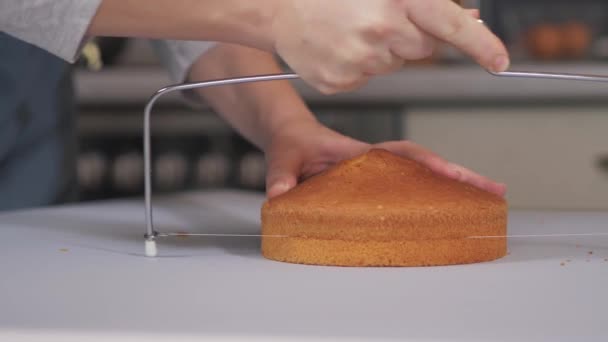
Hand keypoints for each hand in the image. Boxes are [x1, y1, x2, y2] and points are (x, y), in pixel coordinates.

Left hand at [264, 119, 506, 198]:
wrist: (289, 136)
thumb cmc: (291, 144)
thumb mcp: (283, 156)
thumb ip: (280, 174)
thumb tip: (279, 195)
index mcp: (359, 153)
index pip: (399, 154)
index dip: (426, 162)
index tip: (451, 172)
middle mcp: (376, 162)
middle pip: (425, 165)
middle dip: (460, 176)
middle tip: (495, 191)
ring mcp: (378, 173)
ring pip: (422, 177)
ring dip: (454, 187)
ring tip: (487, 202)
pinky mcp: (375, 184)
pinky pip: (409, 189)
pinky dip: (432, 197)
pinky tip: (450, 211)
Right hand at [271, 0, 508, 93]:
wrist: (278, 8)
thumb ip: (426, 3)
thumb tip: (467, 17)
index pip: (449, 25)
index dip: (480, 44)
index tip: (500, 62)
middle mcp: (379, 30)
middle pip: (421, 50)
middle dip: (410, 37)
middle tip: (378, 19)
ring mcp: (358, 60)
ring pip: (392, 65)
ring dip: (380, 50)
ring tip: (350, 30)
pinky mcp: (340, 81)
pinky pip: (365, 79)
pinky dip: (357, 66)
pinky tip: (337, 46)